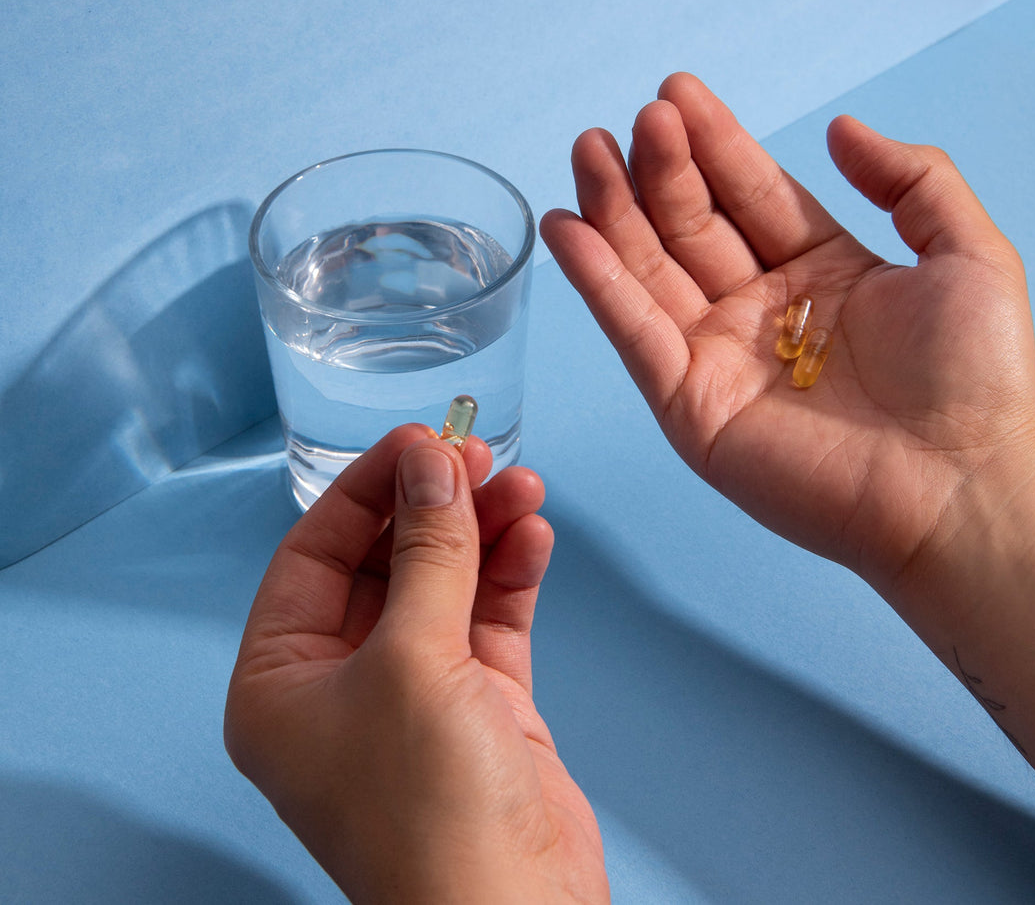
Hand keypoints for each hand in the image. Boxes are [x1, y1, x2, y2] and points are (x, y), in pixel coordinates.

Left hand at [224, 426, 608, 904]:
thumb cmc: (430, 814)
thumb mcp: (415, 658)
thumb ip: (429, 550)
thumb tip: (432, 463)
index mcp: (282, 683)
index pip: (315, 555)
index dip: (367, 490)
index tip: (417, 440)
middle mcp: (342, 685)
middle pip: (386, 563)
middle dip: (434, 506)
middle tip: (476, 454)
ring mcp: (414, 695)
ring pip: (444, 585)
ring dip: (482, 533)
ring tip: (520, 485)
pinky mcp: (477, 705)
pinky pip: (488, 620)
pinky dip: (510, 576)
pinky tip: (531, 535)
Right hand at [541, 73, 1034, 588]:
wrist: (957, 489)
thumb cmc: (975, 378)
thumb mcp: (967, 252)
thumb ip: (911, 179)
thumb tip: (840, 127)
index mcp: (821, 271)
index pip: (751, 192)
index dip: (714, 142)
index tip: (676, 92)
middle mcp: (760, 308)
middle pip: (692, 224)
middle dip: (659, 168)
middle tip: (632, 118)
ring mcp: (718, 356)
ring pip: (650, 268)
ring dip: (614, 209)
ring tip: (587, 149)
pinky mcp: (687, 403)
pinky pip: (633, 330)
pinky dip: (596, 281)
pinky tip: (566, 228)